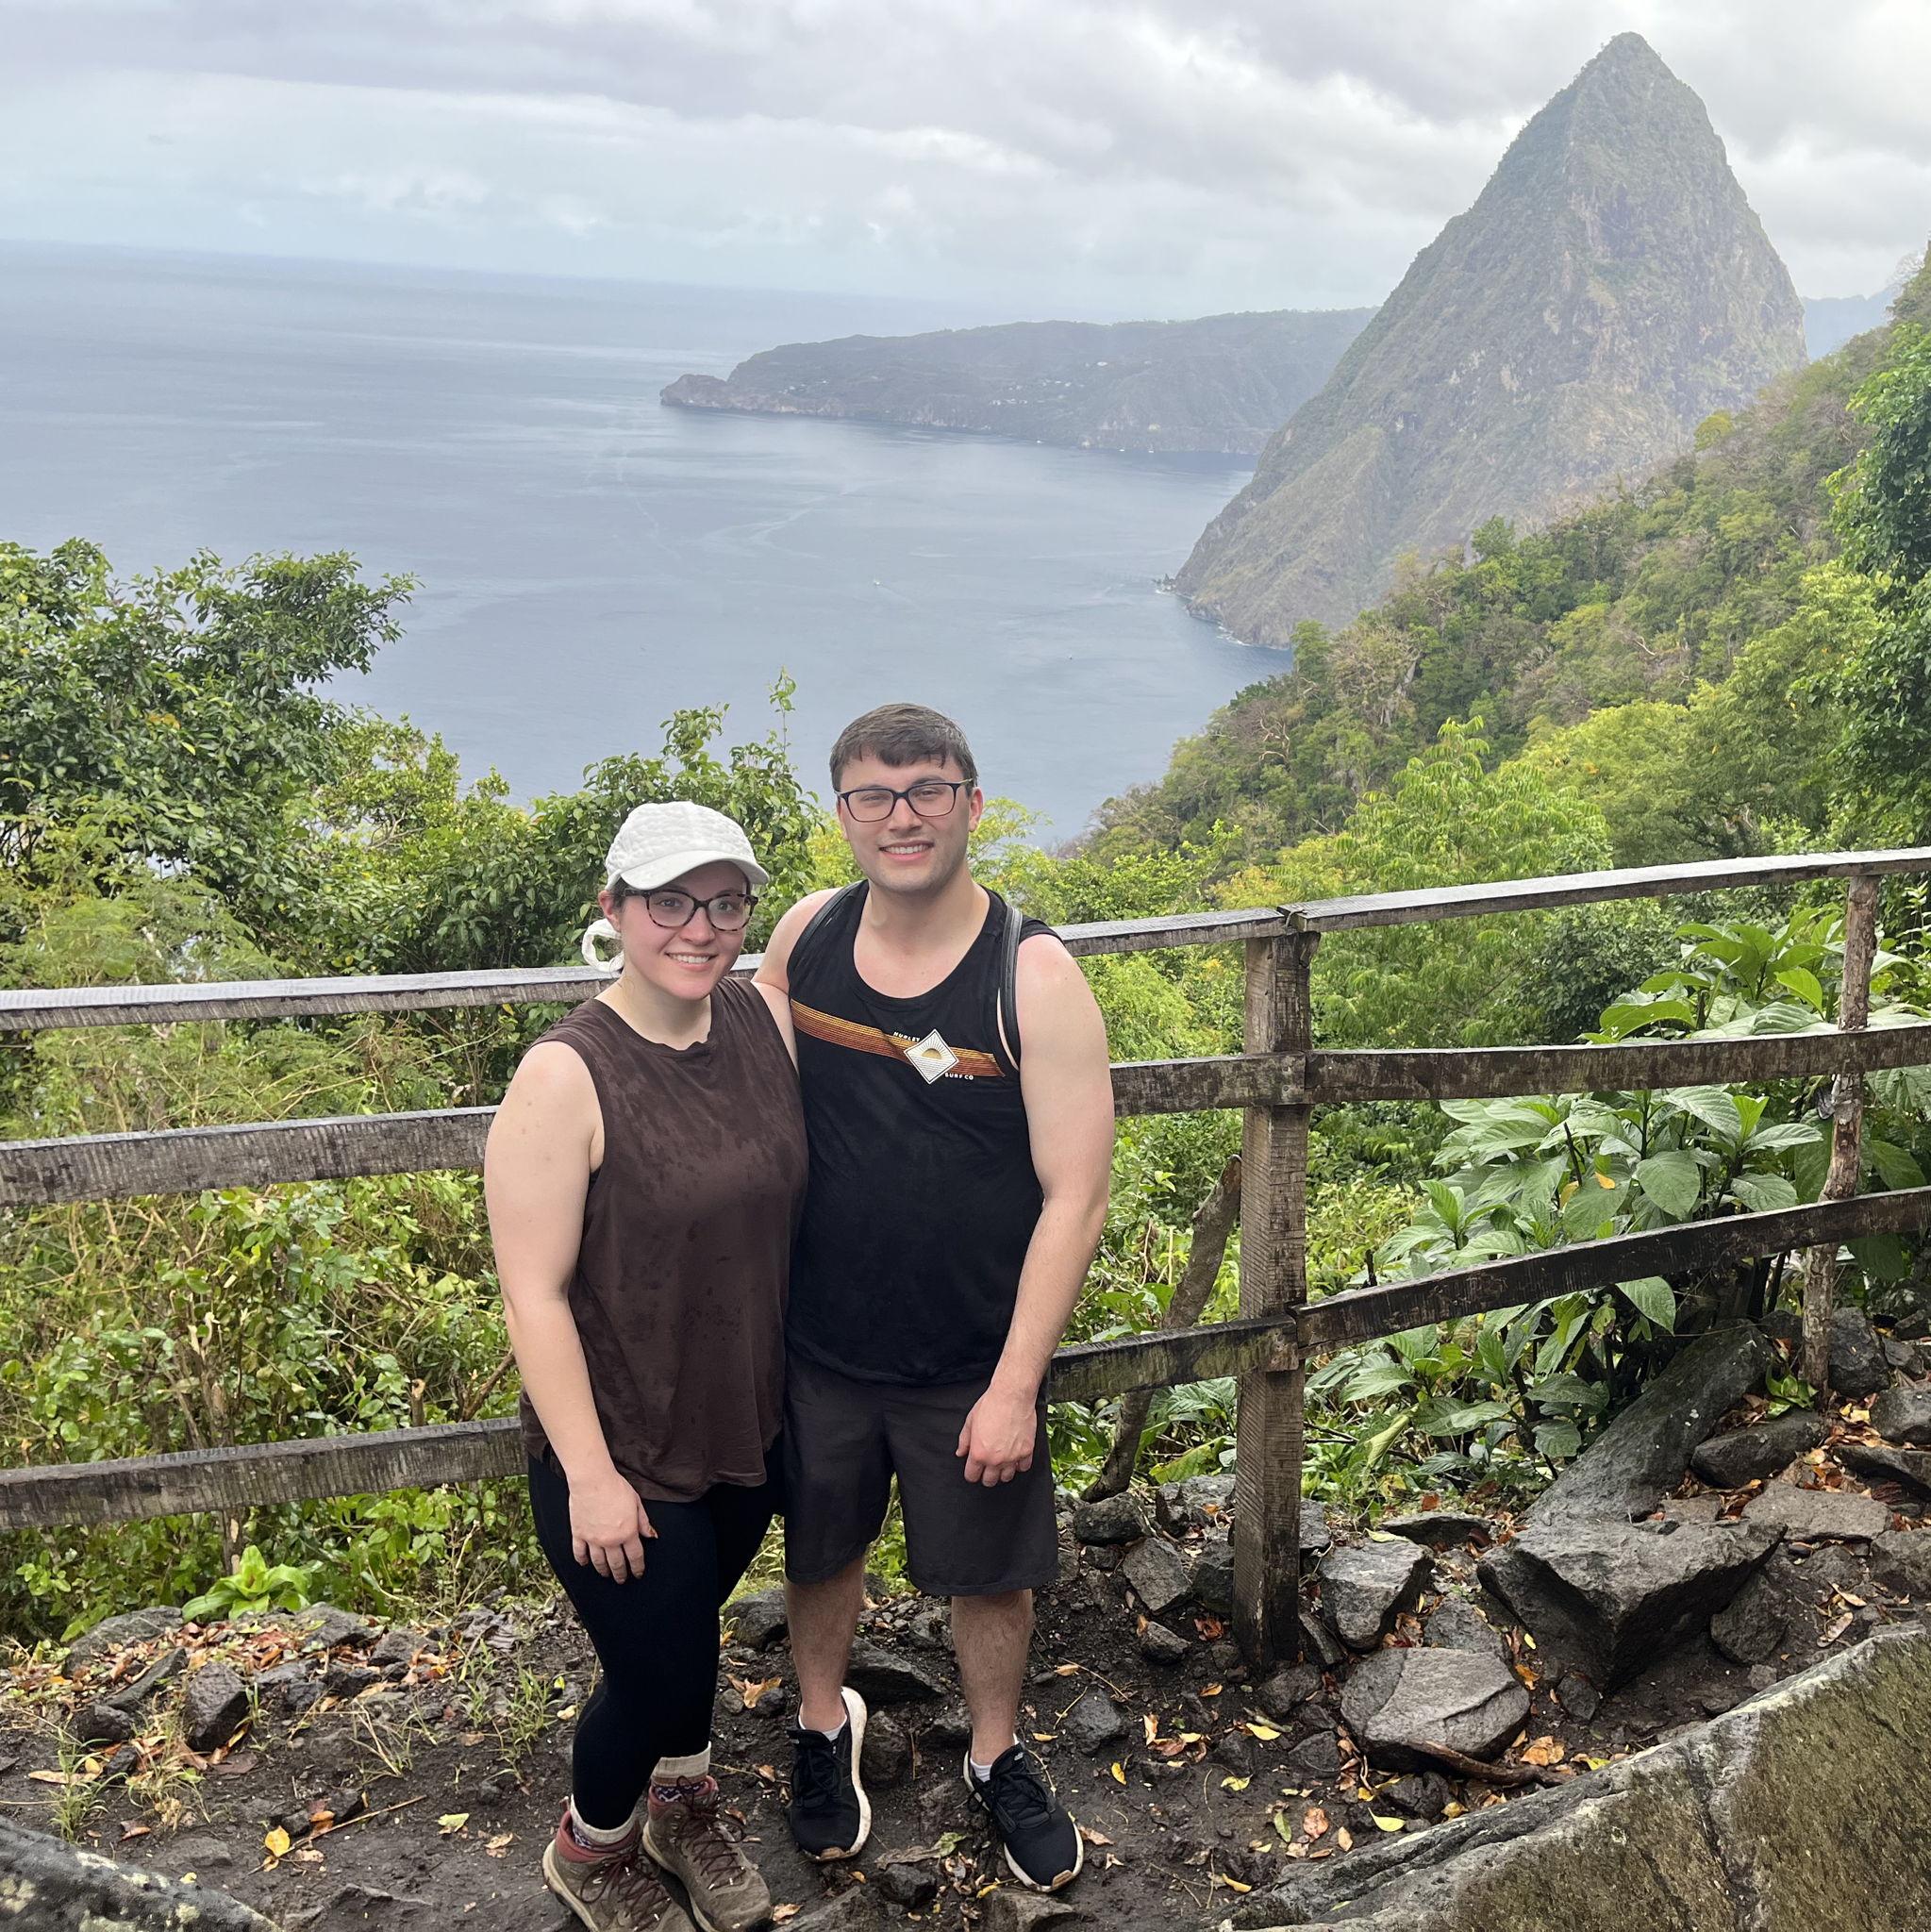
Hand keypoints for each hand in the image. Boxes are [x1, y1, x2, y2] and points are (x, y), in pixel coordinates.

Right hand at [569, 1467, 655, 1581]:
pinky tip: (585, 1564)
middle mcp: (610, 1540)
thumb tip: (651, 1535)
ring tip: (606, 1574)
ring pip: (599, 1562)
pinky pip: (579, 1553)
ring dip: (604, 1571)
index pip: (635, 1557)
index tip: (637, 1574)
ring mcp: (593, 1539)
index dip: (637, 1568)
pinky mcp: (579, 1533)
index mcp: (627, 1532)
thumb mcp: (636, 1502)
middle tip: (622, 1579)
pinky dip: (582, 1561)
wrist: (592, 1480)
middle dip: (621, 1574)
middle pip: (617, 1564)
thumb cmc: (615, 1487)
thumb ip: (643, 1522)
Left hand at [956, 1383, 1038, 1486]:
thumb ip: (964, 1440)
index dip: (971, 1473)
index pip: (972, 1476)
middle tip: (987, 1467)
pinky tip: (1015, 1457)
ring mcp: (1012, 1457)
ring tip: (1001, 1462)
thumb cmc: (990, 1405)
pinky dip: (1019, 1465)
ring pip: (1006, 1477)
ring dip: (1003, 1472)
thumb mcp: (970, 1421)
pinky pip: (1023, 1468)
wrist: (1012, 1396)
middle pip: (989, 1481)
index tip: (974, 1470)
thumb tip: (960, 1452)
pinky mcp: (1027, 1451)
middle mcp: (995, 1459)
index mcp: (979, 1453)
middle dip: (986, 1476)